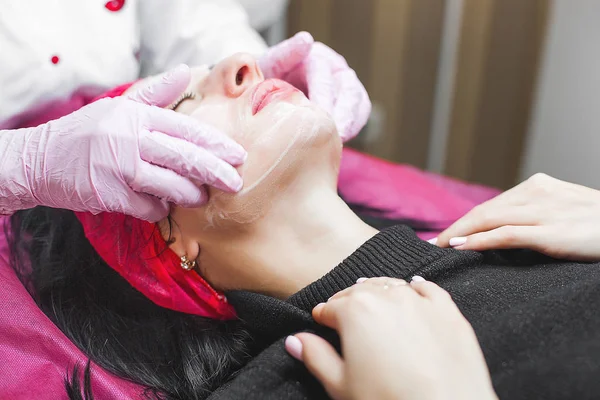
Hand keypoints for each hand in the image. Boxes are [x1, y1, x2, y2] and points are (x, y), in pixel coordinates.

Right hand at [0, 64, 246, 220]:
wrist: (41, 159)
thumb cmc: (87, 133)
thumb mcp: (120, 107)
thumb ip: (156, 94)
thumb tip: (187, 73)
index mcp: (136, 115)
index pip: (184, 128)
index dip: (214, 143)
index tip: (237, 155)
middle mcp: (129, 138)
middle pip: (183, 156)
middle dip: (215, 171)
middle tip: (236, 183)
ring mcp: (117, 167)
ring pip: (169, 184)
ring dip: (191, 194)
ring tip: (203, 197)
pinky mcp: (108, 193)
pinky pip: (147, 206)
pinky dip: (159, 209)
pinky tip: (162, 206)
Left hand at [259, 32, 371, 141]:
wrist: (268, 92)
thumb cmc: (267, 80)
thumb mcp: (268, 65)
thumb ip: (283, 54)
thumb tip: (307, 40)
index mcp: (314, 56)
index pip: (323, 72)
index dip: (323, 94)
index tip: (321, 112)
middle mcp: (334, 68)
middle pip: (347, 86)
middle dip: (343, 111)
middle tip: (335, 131)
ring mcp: (344, 84)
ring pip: (358, 100)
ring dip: (351, 120)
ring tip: (341, 138)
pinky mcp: (350, 102)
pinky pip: (360, 113)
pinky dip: (354, 126)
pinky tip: (342, 139)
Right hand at [285, 277, 496, 399]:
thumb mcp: (341, 386)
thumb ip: (315, 357)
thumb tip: (295, 340)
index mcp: (355, 311)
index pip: (329, 307)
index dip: (321, 318)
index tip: (321, 325)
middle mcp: (387, 296)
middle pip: (358, 291)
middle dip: (347, 303)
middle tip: (343, 318)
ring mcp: (421, 301)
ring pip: (391, 285)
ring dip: (378, 293)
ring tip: (374, 306)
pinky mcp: (448, 311)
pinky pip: (428, 289)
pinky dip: (416, 289)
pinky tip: (412, 294)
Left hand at [434, 173, 599, 260]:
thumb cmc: (599, 224)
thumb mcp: (565, 212)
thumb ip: (536, 215)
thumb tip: (505, 230)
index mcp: (538, 186)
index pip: (492, 204)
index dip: (466, 220)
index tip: (448, 234)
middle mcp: (536, 193)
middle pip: (483, 210)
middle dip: (456, 228)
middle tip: (434, 243)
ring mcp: (542, 211)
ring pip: (487, 219)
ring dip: (459, 234)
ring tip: (440, 247)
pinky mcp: (549, 231)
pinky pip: (505, 235)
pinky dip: (480, 240)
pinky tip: (461, 247)